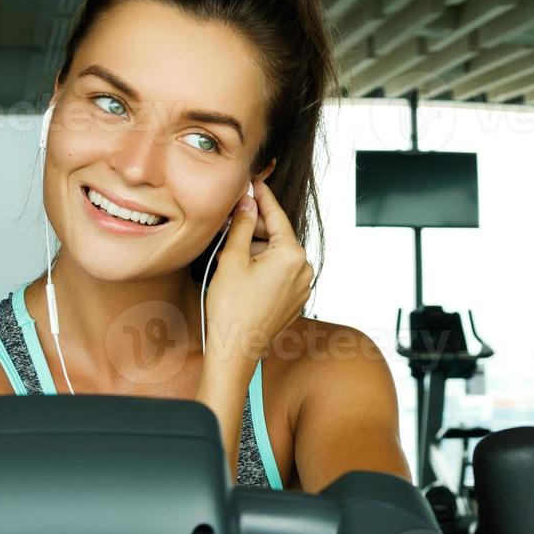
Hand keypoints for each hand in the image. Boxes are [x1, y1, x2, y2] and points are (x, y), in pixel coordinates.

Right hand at [203, 179, 313, 362]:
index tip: (254, 183)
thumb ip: (241, 225)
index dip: (262, 197)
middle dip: (253, 229)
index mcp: (291, 255)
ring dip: (256, 249)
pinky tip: (241, 272)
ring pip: (278, 255)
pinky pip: (280, 273)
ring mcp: (302, 286)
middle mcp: (304, 269)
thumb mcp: (231, 259)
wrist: (235, 350)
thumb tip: (247, 203)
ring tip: (229, 256)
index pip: (276, 216)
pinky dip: (263, 266)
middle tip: (228, 224)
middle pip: (277, 236)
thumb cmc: (231, 310)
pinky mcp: (296, 299)